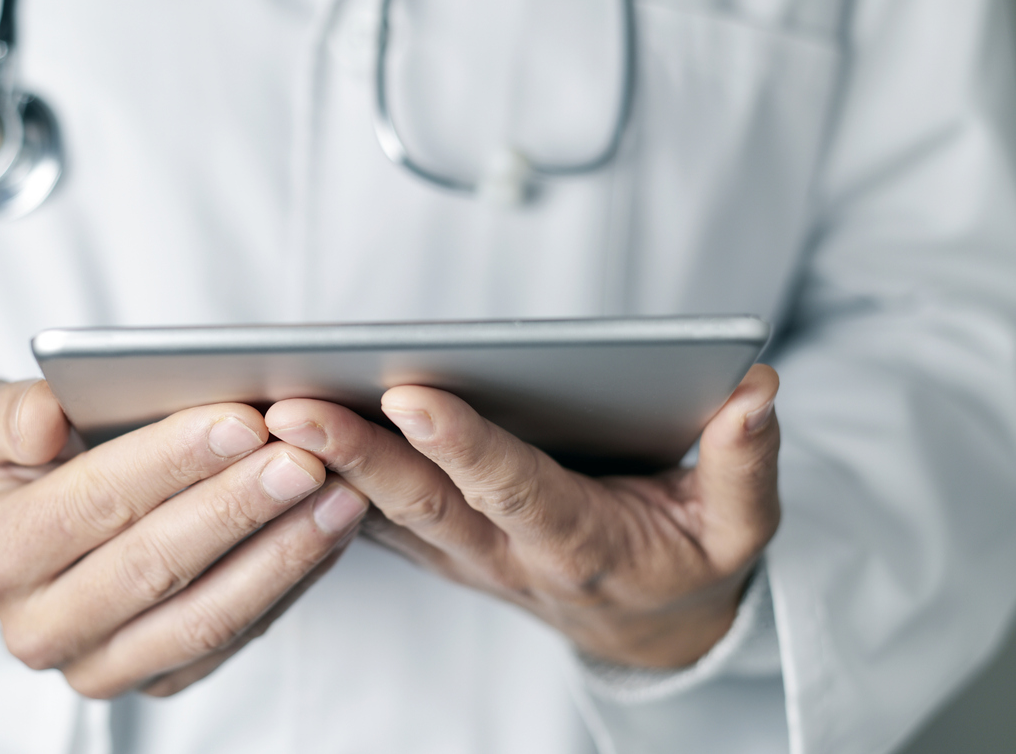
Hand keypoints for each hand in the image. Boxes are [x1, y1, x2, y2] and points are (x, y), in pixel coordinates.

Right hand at [0, 380, 367, 696]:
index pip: (92, 502)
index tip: (244, 420)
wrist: (28, 534)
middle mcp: (38, 628)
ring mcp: (101, 666)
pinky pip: (235, 636)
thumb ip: (1, 414)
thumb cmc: (17, 463)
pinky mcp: (158, 678)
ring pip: (207, 615)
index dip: (171, 460)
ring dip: (282, 554)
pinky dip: (290, 581)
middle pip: (156, 565)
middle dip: (238, 506)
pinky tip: (330, 531)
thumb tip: (45, 421)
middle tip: (305, 458)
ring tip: (339, 496)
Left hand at [265, 365, 779, 667]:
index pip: (513, 488)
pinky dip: (322, 480)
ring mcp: (459, 555)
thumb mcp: (739, 529)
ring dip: (320, 465)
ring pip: (379, 509)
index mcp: (576, 542)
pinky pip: (368, 517)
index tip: (413, 394)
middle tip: (294, 405)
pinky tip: (274, 437)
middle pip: (420, 501)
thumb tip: (757, 393)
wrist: (644, 624)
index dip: (466, 446)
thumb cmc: (688, 564)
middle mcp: (502, 552)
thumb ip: (746, 466)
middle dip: (355, 452)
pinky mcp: (435, 546)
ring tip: (260, 409)